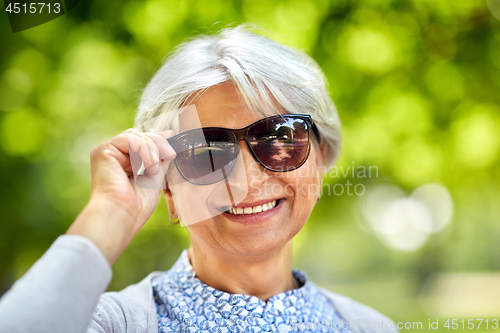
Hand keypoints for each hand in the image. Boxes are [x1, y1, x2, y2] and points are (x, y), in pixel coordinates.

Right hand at [66, 128, 175, 264]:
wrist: (122, 215)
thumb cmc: (137, 204)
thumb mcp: (154, 176)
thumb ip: (158, 158)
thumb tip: (166, 137)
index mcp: (123, 162)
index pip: (140, 142)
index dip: (157, 137)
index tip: (172, 136)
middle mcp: (113, 156)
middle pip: (139, 136)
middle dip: (158, 143)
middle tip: (171, 154)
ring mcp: (107, 152)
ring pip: (136, 136)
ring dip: (152, 150)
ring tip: (155, 169)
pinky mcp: (102, 151)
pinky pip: (130, 138)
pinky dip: (144, 149)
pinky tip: (149, 165)